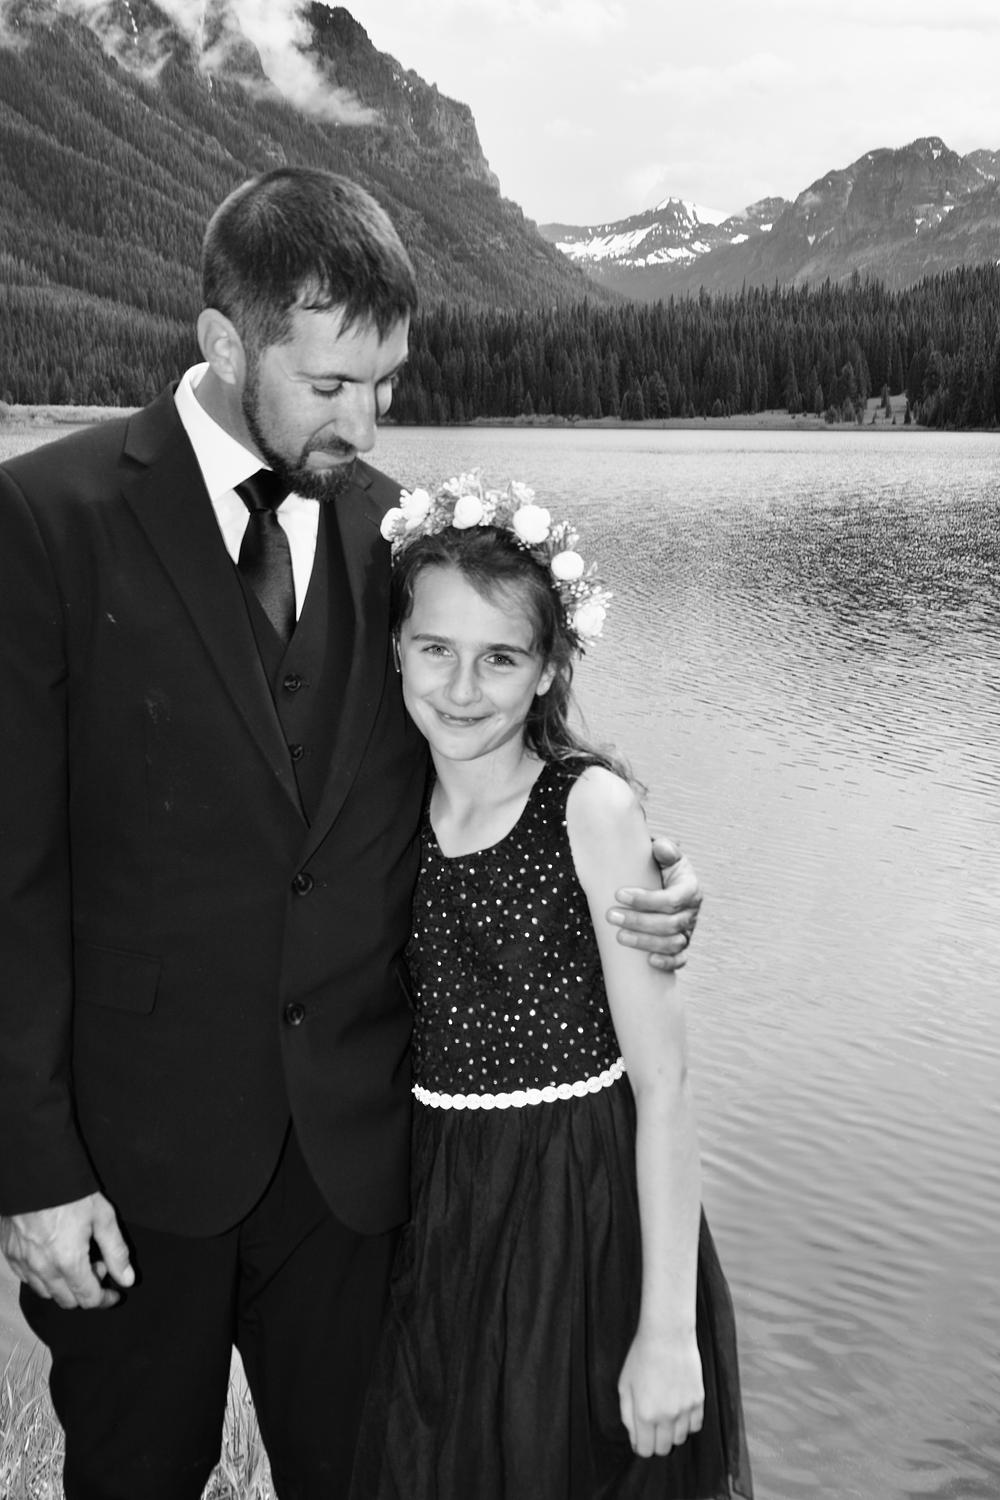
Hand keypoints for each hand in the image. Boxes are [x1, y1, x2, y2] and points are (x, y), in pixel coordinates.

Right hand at [0, 1194, 134, 1309]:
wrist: (34, 1171)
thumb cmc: (69, 1191)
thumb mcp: (102, 1217)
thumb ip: (116, 1251)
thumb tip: (127, 1279)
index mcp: (68, 1261)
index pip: (88, 1299)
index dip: (105, 1299)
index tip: (114, 1294)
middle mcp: (42, 1268)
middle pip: (67, 1300)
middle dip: (86, 1290)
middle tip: (97, 1264)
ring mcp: (22, 1262)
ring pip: (45, 1292)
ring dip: (64, 1285)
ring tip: (76, 1257)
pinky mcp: (9, 1254)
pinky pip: (27, 1278)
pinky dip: (43, 1276)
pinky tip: (54, 1256)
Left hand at [607, 837, 702, 970]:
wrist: (663, 881)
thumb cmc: (661, 866)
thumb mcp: (665, 854)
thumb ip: (665, 849)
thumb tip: (661, 848)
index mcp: (690, 889)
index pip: (671, 899)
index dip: (645, 899)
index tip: (618, 894)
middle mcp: (692, 912)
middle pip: (670, 924)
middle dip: (638, 921)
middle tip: (610, 915)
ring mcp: (688, 931)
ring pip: (672, 943)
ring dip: (645, 942)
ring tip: (619, 936)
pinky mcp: (682, 946)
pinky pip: (680, 959)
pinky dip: (668, 963)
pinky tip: (649, 962)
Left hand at [619, 1325, 703, 1457]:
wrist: (667, 1335)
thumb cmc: (641, 1356)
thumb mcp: (624, 1385)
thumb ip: (627, 1415)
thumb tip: (635, 1437)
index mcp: (645, 1414)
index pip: (645, 1450)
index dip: (641, 1446)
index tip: (641, 1437)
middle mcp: (666, 1417)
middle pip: (664, 1449)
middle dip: (656, 1442)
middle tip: (652, 1427)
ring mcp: (685, 1410)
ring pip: (680, 1439)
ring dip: (672, 1432)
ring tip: (665, 1414)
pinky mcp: (698, 1400)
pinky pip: (695, 1426)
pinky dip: (687, 1423)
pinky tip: (679, 1410)